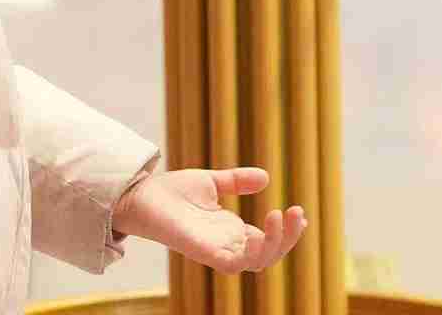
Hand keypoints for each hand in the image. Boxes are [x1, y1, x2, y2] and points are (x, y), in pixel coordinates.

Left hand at [112, 167, 308, 275]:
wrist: (140, 194)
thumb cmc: (171, 192)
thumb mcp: (211, 182)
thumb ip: (237, 181)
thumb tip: (266, 178)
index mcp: (232, 231)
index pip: (268, 240)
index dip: (286, 231)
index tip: (300, 213)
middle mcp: (227, 244)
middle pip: (268, 253)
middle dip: (288, 237)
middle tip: (298, 213)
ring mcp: (216, 250)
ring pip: (256, 261)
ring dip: (274, 243)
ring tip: (280, 216)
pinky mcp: (201, 252)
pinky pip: (232, 264)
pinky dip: (249, 254)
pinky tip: (257, 233)